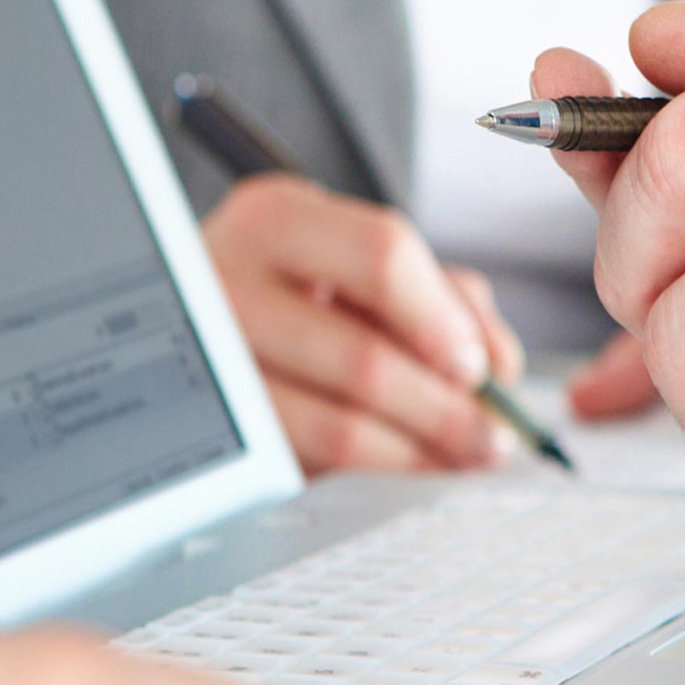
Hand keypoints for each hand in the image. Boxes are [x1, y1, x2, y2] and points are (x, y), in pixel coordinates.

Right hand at [203, 175, 524, 474]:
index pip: (382, 255)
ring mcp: (217, 369)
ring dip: (423, 448)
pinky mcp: (220, 435)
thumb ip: (441, 295)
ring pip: (341, 425)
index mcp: (275, 219)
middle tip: (491, 431)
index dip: (444, 319)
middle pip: (365, 358)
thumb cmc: (289, 287)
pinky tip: (413, 458)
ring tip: (466, 452)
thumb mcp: (356, 260)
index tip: (479, 364)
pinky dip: (381, 466)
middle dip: (448, 408)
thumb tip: (497, 369)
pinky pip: (316, 463)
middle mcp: (230, 287)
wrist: (187, 321)